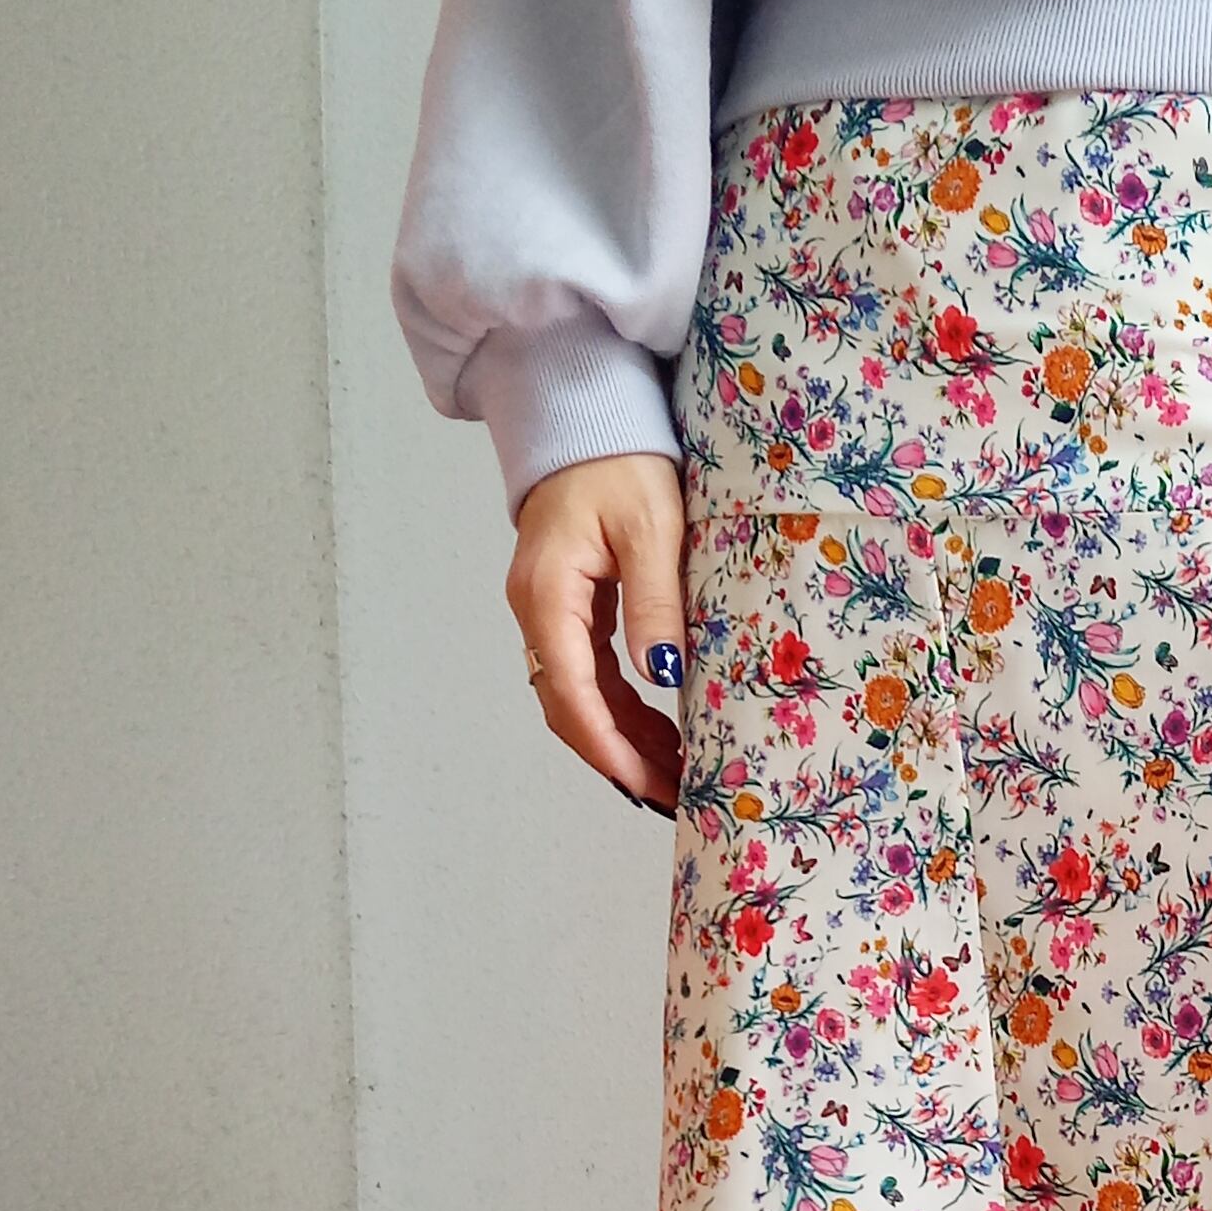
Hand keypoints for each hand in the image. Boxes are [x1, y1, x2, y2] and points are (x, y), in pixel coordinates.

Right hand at [506, 451, 687, 811]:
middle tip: (669, 796)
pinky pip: (589, 672)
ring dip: (622, 737)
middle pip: (567, 705)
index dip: (605, 744)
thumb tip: (664, 677)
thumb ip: (655, 603)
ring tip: (674, 774)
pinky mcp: (568, 606)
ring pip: (578, 694)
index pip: (570, 689)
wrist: (588, 414)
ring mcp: (548, 609)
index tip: (642, 783)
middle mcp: (537, 610)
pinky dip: (622, 708)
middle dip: (616, 756)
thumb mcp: (651, 528)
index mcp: (548, 593)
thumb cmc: (620, 459)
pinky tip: (660, 730)